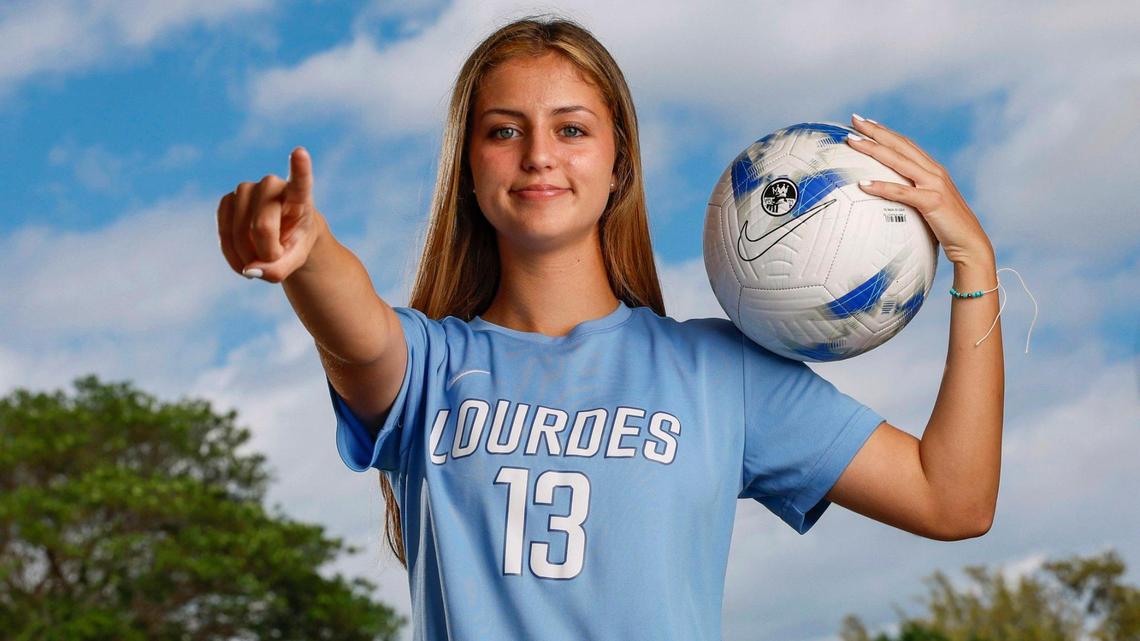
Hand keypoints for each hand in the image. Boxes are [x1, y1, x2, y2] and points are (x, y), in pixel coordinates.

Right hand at [216, 146, 327, 282]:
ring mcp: (247, 189)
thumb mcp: (297, 260)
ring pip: (239, 229)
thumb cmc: (295, 243)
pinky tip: (243, 263)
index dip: (300, 168)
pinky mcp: (228, 199)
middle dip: (267, 253)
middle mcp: (272, 185)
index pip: (300, 181)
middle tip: (276, 260)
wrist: (283, 235)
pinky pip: (223, 231)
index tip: (300, 152)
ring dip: (247, 255)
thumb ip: (278, 270)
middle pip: (263, 226)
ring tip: (260, 261)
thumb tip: (250, 270)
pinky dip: (231, 254)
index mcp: (300, 196)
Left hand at [845, 115, 993, 266]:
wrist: (970, 243)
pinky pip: (903, 192)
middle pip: (900, 145)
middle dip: (876, 131)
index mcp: (932, 170)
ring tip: (853, 142)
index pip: (905, 144)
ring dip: (874, 149)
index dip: (885, 131)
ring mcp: (934, 185)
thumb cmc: (946, 227)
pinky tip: (864, 184)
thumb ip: (912, 194)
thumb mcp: (927, 204)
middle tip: (854, 119)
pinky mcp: (933, 202)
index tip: (864, 122)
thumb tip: (886, 195)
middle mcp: (934, 172)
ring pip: (899, 161)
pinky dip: (882, 187)